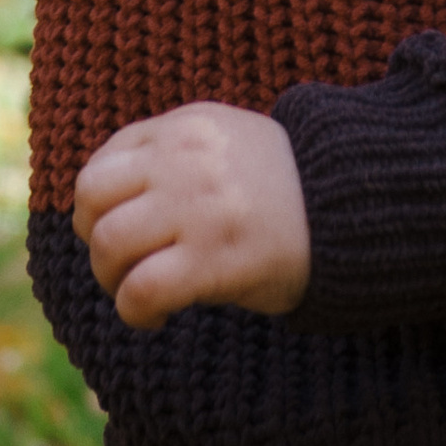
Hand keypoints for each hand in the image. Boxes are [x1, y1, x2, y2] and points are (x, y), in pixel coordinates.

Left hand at [73, 103, 311, 331]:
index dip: (97, 208)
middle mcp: (185, 160)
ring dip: (112, 279)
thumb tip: (103, 199)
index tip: (121, 231)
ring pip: (109, 243)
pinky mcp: (216, 258)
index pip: (100, 164)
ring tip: (139, 292)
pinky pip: (142, 289)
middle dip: (95, 243)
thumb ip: (168, 154)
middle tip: (124, 267)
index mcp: (184, 128)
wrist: (355, 206)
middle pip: (91, 200)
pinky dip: (135, 311)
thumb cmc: (282, 186)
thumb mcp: (222, 140)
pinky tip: (156, 317)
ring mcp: (199, 207)